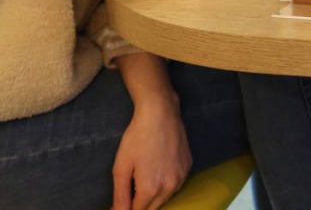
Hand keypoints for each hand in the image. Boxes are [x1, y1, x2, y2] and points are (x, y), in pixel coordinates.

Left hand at [111, 94, 191, 209]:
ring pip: (166, 197)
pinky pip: (176, 184)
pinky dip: (166, 184)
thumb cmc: (137, 138)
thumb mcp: (121, 167)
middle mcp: (169, 186)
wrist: (161, 114)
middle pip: (153, 208)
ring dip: (154, 196)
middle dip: (140, 205)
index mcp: (150, 188)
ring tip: (144, 179)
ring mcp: (181, 176)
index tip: (118, 204)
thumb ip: (120, 196)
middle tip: (129, 190)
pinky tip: (158, 171)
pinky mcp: (188, 166)